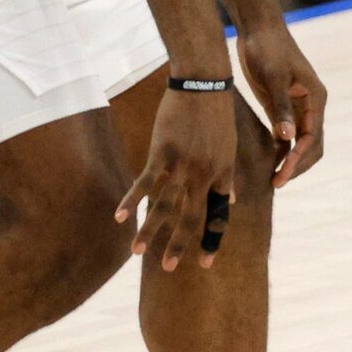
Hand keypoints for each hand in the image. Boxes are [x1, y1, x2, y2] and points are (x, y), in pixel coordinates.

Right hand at [116, 84, 240, 270]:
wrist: (203, 83)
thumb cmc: (216, 114)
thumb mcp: (229, 146)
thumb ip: (227, 177)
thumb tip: (231, 200)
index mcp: (222, 174)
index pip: (217, 215)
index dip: (210, 240)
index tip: (205, 263)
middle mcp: (205, 174)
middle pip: (191, 216)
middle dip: (180, 245)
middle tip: (170, 268)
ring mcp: (183, 164)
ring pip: (166, 205)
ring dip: (151, 231)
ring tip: (138, 253)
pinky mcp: (163, 151)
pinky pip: (146, 182)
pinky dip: (132, 200)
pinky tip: (120, 218)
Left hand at [234, 19, 325, 187]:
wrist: (257, 28)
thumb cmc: (267, 48)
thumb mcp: (273, 77)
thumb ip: (280, 108)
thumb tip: (287, 138)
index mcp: (316, 98)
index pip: (312, 138)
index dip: (298, 160)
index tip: (281, 176)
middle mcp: (312, 105)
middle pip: (312, 145)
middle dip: (298, 166)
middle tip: (276, 183)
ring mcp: (298, 106)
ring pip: (301, 143)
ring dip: (291, 161)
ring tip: (273, 179)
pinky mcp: (283, 105)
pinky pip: (288, 135)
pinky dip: (282, 150)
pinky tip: (269, 162)